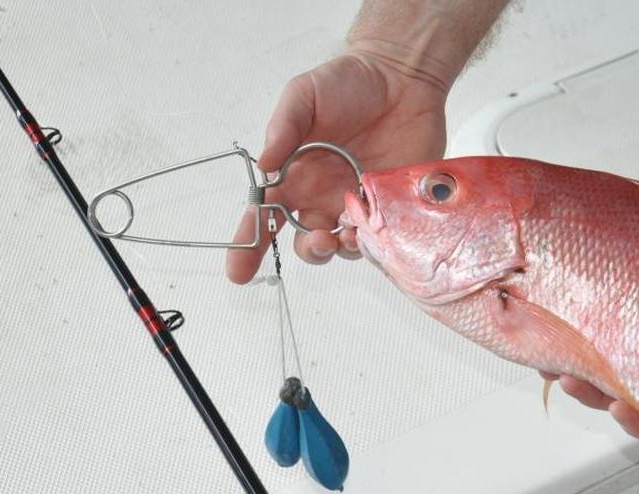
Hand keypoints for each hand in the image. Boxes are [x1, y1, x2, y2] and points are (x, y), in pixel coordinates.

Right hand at [226, 48, 448, 282]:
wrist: (401, 76)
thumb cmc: (347, 83)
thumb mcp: (304, 95)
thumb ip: (283, 128)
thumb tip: (263, 165)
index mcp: (296, 176)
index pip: (265, 217)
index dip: (249, 247)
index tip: (238, 272)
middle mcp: (323, 197)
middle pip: (308, 242)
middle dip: (310, 251)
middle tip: (319, 239)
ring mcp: (358, 203)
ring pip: (344, 246)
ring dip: (342, 248)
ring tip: (348, 233)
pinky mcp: (391, 203)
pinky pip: (380, 235)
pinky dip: (374, 240)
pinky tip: (374, 227)